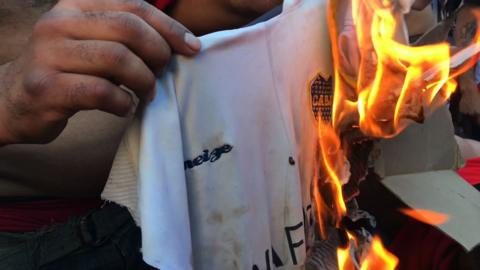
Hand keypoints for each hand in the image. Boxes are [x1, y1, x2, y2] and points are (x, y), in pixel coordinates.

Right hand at [0, 0, 200, 144]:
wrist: (11, 100)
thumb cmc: (66, 72)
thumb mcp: (92, 42)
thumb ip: (126, 36)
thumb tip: (181, 43)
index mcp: (76, 5)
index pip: (134, 6)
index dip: (170, 27)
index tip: (192, 48)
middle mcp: (59, 22)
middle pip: (129, 29)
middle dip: (158, 54)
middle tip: (162, 75)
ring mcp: (48, 53)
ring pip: (117, 59)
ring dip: (143, 81)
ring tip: (146, 95)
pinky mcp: (45, 87)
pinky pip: (101, 92)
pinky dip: (123, 103)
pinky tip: (125, 108)